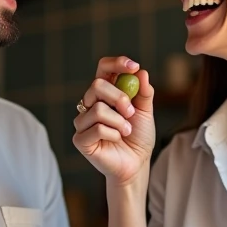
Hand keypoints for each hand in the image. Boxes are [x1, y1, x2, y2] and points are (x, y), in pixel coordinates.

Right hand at [72, 56, 155, 185]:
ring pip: (98, 110)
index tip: (133, 66)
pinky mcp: (80, 139)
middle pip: (97, 85)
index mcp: (106, 93)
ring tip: (127, 132)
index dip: (116, 63)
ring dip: (119, 122)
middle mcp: (91, 104)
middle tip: (131, 112)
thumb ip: (144, 93)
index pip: (104, 68)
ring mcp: (83, 121)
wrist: (136, 164)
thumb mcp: (146, 112)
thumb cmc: (138, 137)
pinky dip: (113, 134)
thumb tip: (141, 72)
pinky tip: (117, 140)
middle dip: (119, 97)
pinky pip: (97, 128)